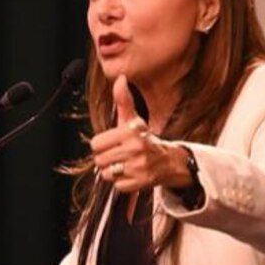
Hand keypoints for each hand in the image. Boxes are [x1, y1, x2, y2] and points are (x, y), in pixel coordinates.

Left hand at [90, 75, 192, 193]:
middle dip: (106, 159)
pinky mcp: (141, 182)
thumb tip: (120, 78)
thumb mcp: (134, 119)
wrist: (169, 161)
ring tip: (124, 165)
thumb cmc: (145, 138)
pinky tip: (131, 174)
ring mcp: (139, 166)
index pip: (96, 144)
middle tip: (119, 155)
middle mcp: (136, 148)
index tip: (112, 144)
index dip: (101, 145)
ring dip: (112, 171)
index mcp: (131, 131)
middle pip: (99, 160)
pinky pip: (117, 186)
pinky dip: (122, 182)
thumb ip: (123, 100)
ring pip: (106, 174)